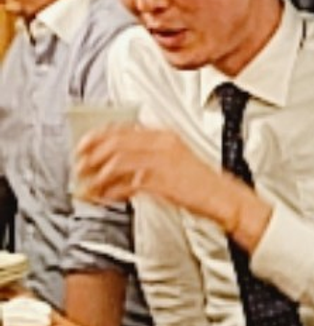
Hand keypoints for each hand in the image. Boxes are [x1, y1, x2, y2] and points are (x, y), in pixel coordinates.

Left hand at [76, 125, 242, 229]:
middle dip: (91, 155)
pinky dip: (111, 192)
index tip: (82, 145)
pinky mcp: (161, 182)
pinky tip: (106, 197)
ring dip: (97, 176)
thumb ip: (148, 153)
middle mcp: (162, 144)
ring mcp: (161, 162)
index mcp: (164, 135)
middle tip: (79, 167)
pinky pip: (126, 185)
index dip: (97, 136)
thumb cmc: (199, 182)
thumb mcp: (174, 157)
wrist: (223, 197)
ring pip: (117, 163)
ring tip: (89, 186)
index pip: (123, 128)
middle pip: (115, 143)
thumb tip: (116, 160)